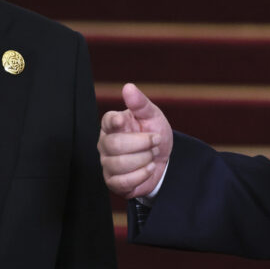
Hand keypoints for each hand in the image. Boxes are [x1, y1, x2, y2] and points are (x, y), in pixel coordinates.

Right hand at [98, 83, 172, 198]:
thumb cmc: (153, 133)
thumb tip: (128, 87)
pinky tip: (149, 168)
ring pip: (119, 164)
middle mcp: (106, 143)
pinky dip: (141, 175)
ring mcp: (107, 163)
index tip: (122, 121)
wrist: (164, 159)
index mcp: (112, 124)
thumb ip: (140, 103)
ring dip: (143, 160)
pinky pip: (123, 182)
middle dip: (142, 144)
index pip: (107, 121)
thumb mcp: (152, 116)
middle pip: (115, 145)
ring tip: (152, 155)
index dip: (113, 122)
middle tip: (155, 141)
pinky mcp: (113, 181)